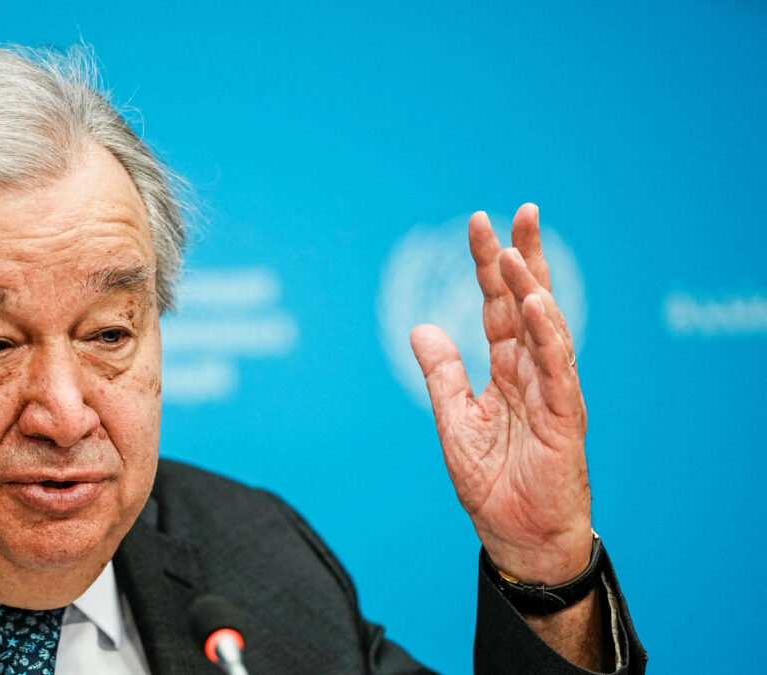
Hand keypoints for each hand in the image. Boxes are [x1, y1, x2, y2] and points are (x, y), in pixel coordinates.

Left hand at [410, 204, 592, 583]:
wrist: (516, 537)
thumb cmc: (493, 482)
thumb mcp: (454, 422)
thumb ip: (442, 375)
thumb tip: (420, 327)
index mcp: (506, 370)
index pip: (499, 307)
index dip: (489, 267)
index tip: (480, 223)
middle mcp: (533, 373)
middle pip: (531, 304)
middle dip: (525, 258)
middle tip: (523, 212)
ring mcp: (552, 393)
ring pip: (547, 331)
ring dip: (533, 290)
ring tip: (517, 254)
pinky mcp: (564, 421)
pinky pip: (557, 373)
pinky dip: (549, 339)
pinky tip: (539, 307)